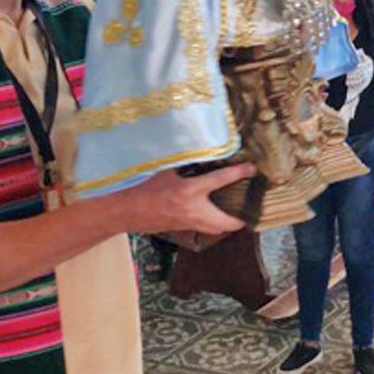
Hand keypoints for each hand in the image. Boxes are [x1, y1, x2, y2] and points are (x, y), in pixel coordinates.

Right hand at [118, 163, 255, 234]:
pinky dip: (213, 222)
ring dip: (228, 221)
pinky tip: (214, 211)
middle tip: (249, 203)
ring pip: (217, 228)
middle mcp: (193, 211)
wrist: (121, 211)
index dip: (239, 173)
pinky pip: (204, 228)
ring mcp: (188, 223)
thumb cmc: (139, 187)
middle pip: (228, 222)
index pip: (220, 180)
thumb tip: (197, 144)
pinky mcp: (181, 228)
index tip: (252, 168)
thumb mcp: (162, 168)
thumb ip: (182, 159)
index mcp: (188, 191)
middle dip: (241, 216)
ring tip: (236, 208)